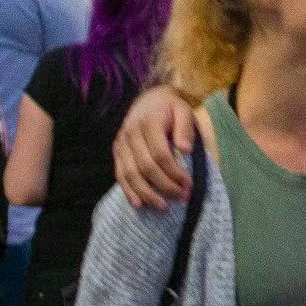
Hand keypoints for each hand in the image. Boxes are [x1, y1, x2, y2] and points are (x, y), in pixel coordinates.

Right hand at [112, 86, 195, 208]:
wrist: (148, 98)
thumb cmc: (170, 108)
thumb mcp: (183, 110)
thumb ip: (185, 128)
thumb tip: (185, 150)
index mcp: (149, 123)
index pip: (160, 154)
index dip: (174, 172)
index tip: (188, 184)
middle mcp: (131, 133)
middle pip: (146, 167)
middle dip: (165, 186)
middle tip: (181, 197)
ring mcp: (121, 143)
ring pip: (131, 174)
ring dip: (147, 193)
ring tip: (163, 206)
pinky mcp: (116, 151)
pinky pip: (120, 174)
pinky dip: (128, 191)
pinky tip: (139, 204)